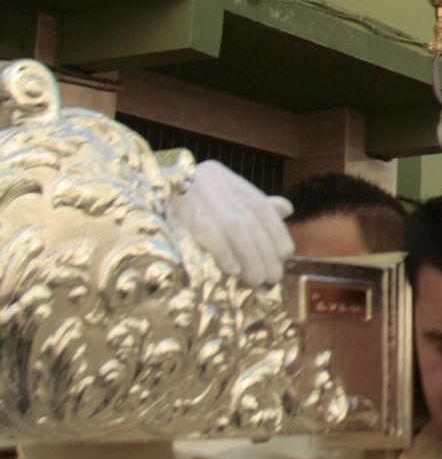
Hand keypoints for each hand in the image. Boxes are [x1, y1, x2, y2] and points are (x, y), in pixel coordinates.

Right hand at [169, 161, 293, 286]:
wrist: (137, 198)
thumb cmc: (185, 206)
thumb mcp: (219, 201)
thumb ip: (251, 206)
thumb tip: (286, 208)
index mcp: (223, 178)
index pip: (259, 206)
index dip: (276, 231)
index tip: (286, 255)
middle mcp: (211, 181)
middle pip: (248, 220)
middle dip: (264, 251)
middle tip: (273, 277)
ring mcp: (192, 195)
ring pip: (234, 227)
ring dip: (250, 256)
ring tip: (257, 280)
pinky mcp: (175, 212)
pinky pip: (207, 233)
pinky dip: (225, 252)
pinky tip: (234, 271)